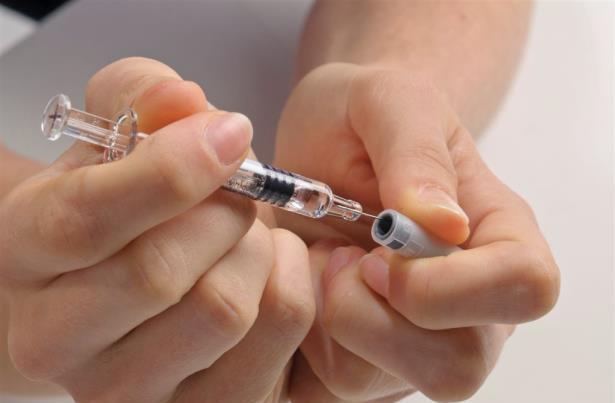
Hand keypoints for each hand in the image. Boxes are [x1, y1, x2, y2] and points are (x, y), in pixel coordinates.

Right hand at [0, 57, 314, 401]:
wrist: (111, 288)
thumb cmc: (115, 207)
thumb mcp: (112, 136)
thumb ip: (140, 98)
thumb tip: (187, 102)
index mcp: (26, 255)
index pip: (88, 219)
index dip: (173, 169)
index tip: (231, 133)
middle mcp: (59, 340)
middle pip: (161, 272)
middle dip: (224, 210)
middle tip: (238, 190)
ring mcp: (126, 390)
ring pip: (225, 309)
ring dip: (258, 248)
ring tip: (244, 235)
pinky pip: (276, 333)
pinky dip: (290, 282)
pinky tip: (263, 270)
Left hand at [275, 63, 559, 400]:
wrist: (320, 141)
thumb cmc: (361, 117)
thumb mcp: (385, 101)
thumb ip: (416, 153)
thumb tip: (445, 227)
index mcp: (497, 231)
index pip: (523, 288)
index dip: (450, 286)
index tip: (381, 251)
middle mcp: (469, 297)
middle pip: (461, 364)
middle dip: (380, 320)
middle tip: (344, 255)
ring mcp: (420, 333)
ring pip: (392, 381)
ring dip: (338, 322)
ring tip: (328, 259)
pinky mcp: (369, 352)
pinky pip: (338, 376)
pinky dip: (311, 331)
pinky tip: (314, 279)